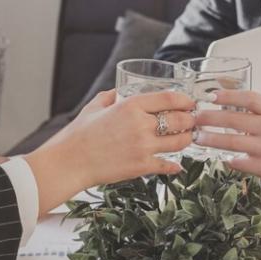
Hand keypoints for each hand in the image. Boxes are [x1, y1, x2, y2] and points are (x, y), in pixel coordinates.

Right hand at [25, 89, 195, 211]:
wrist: (69, 162)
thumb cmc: (78, 135)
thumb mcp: (93, 107)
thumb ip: (108, 97)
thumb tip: (116, 92)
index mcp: (130, 106)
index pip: (169, 98)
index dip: (185, 100)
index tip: (189, 103)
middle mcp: (141, 125)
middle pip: (180, 120)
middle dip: (190, 120)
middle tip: (191, 121)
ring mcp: (143, 147)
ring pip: (179, 142)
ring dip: (185, 140)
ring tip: (185, 138)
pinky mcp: (141, 167)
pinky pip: (167, 165)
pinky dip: (174, 166)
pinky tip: (175, 165)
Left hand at [190, 89, 260, 207]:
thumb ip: (255, 111)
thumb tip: (222, 102)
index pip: (249, 98)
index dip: (229, 95)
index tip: (211, 96)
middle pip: (234, 119)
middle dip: (210, 118)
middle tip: (195, 118)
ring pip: (232, 142)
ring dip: (211, 139)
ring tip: (198, 137)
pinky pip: (239, 162)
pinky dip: (228, 159)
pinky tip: (219, 157)